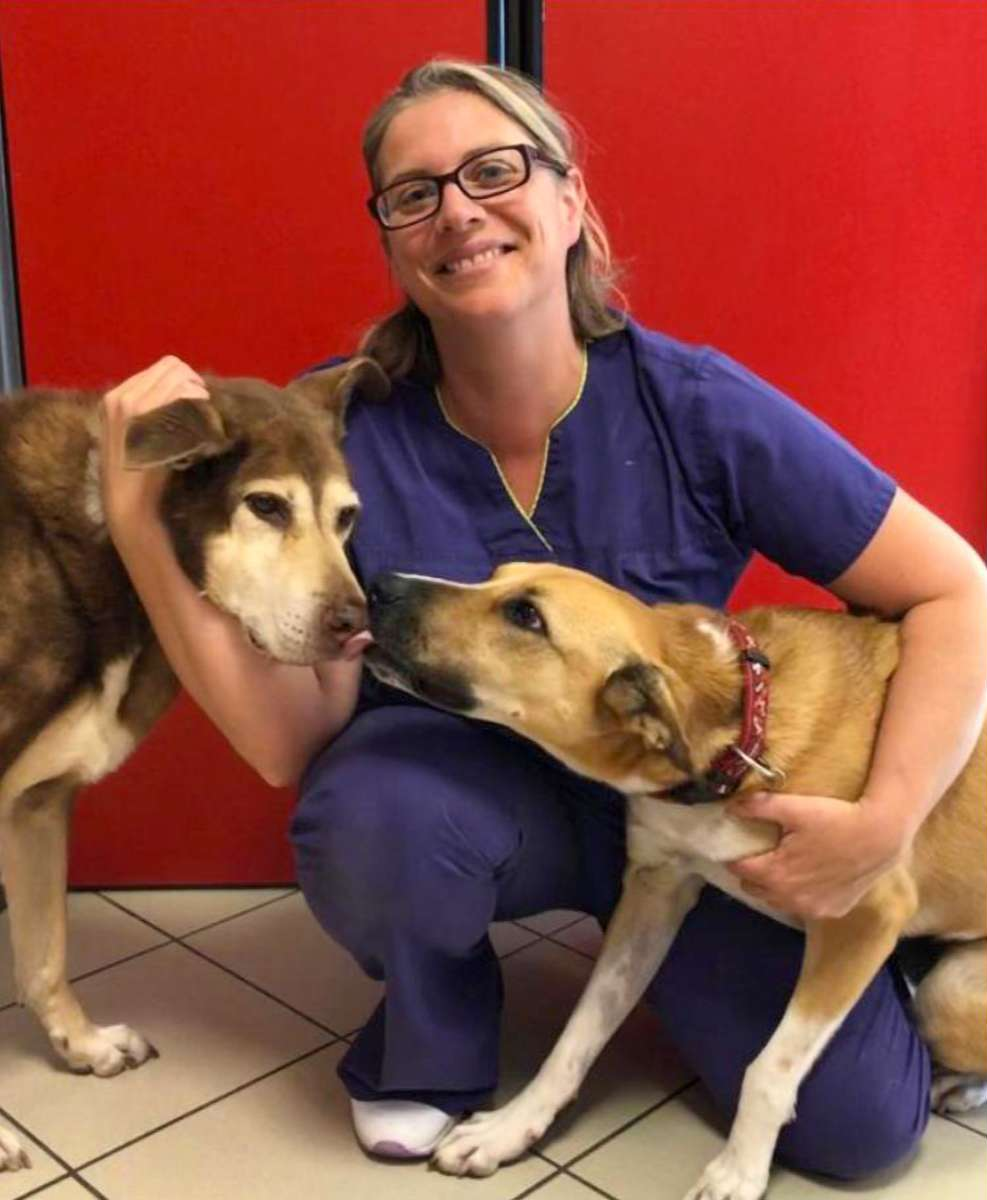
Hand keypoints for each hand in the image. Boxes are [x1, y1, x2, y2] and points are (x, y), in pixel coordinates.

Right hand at [100, 356, 208, 539]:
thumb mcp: (129, 436)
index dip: (180, 379)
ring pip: (180, 377)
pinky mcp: (152, 421)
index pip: (155, 369)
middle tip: (204, 400)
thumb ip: (144, 412)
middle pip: (171, 366)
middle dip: (192, 380)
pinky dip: (198, 404)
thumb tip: (175, 393)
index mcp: (113, 398)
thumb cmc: (133, 475)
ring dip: (198, 391)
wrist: (127, 504)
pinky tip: (203, 421)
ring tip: (205, 409)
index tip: (193, 396)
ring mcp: (136, 407)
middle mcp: (121, 397)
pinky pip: (184, 397)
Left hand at [724, 791, 909, 919]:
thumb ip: (758, 807)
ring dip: (775, 886)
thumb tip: (730, 807)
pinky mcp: (831, 911)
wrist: (881, 836)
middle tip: (762, 853)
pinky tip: (810, 876)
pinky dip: (800, 894)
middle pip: (755, 888)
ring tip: (784, 864)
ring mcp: (811, 908)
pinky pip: (803, 906)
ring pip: (777, 900)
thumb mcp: (793, 807)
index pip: (739, 869)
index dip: (734, 856)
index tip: (736, 846)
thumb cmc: (835, 819)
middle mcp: (789, 898)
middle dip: (753, 872)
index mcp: (774, 874)